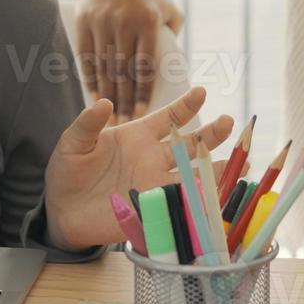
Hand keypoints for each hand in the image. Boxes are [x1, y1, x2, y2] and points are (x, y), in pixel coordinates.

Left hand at [43, 85, 233, 250]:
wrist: (62, 212)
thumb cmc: (68, 172)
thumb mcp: (72, 143)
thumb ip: (88, 124)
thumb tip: (104, 102)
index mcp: (137, 137)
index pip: (168, 118)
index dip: (185, 105)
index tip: (201, 92)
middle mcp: (153, 159)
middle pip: (190, 145)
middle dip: (211, 134)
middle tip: (229, 122)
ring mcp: (156, 184)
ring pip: (193, 175)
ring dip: (216, 169)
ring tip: (241, 162)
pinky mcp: (153, 209)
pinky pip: (182, 204)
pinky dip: (201, 201)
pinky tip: (219, 198)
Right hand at [74, 0, 182, 124]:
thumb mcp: (170, 10)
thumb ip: (173, 38)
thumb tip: (173, 70)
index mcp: (148, 21)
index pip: (145, 65)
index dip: (143, 92)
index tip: (141, 114)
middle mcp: (124, 22)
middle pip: (123, 70)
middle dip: (124, 100)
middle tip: (124, 124)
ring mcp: (101, 21)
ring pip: (103, 65)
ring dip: (107, 94)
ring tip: (110, 116)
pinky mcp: (84, 20)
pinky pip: (86, 55)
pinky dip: (90, 78)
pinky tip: (94, 96)